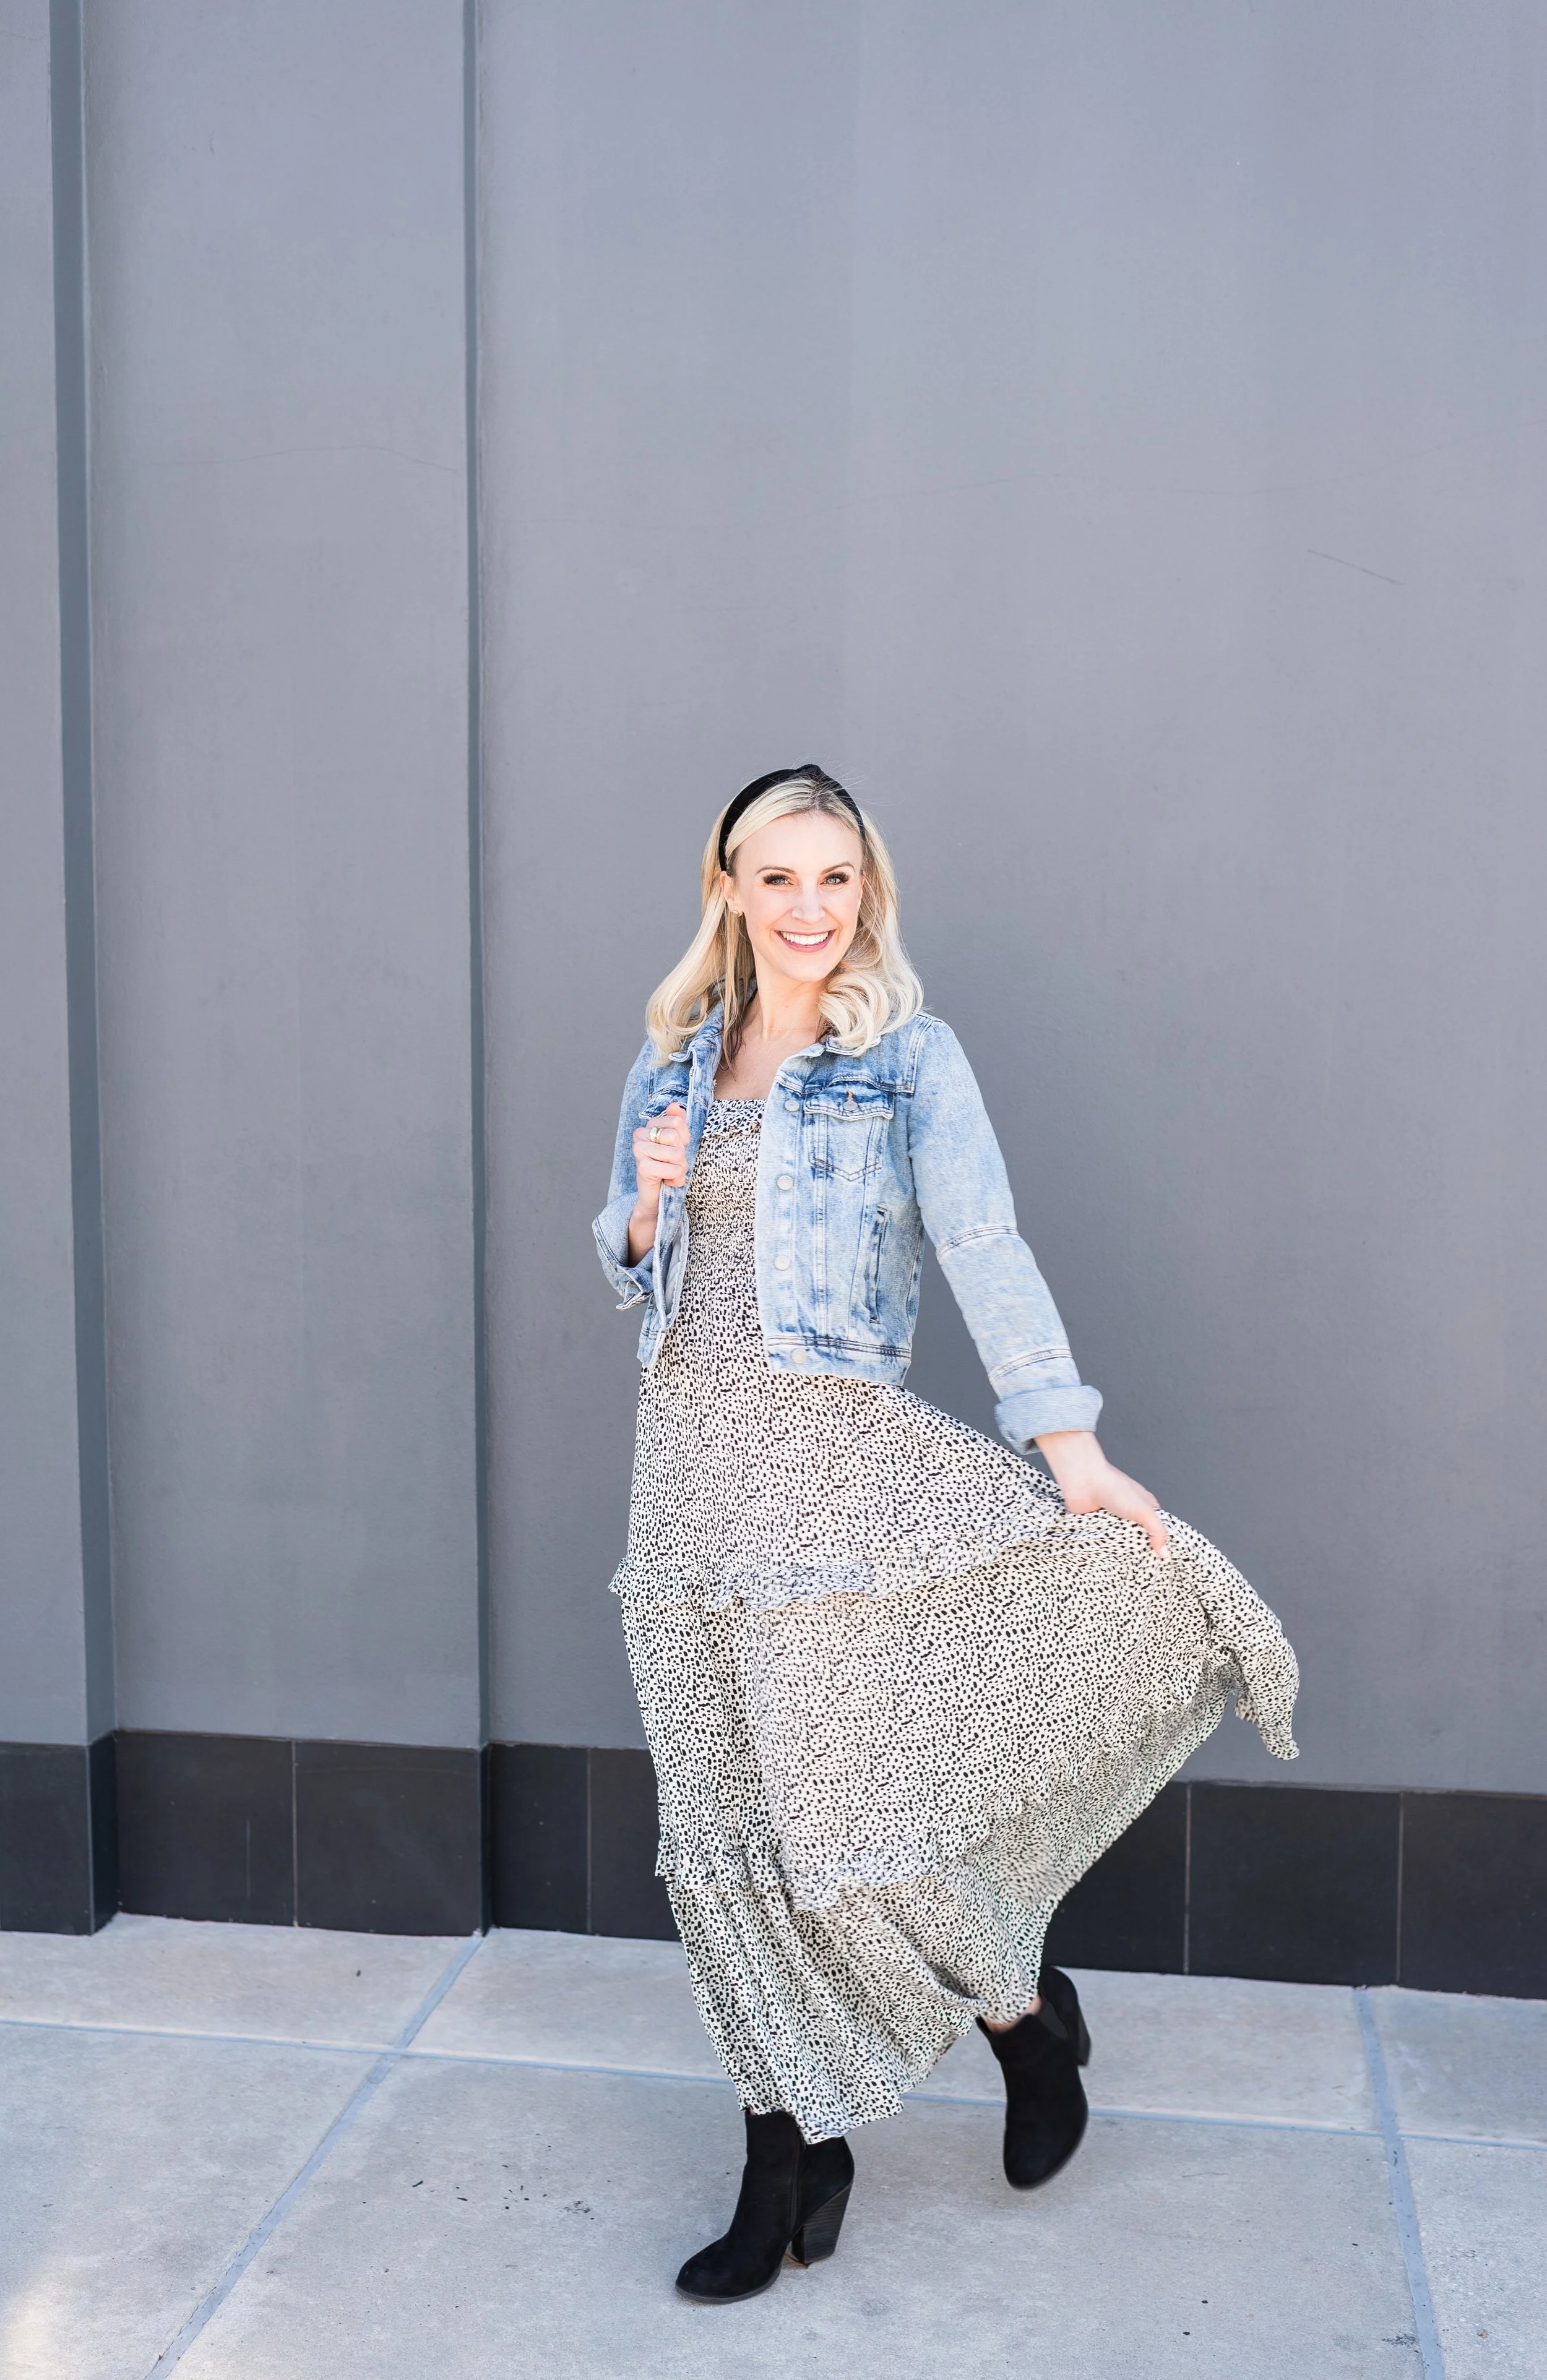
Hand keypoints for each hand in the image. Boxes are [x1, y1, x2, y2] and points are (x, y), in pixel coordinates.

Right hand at [627, 1103, 688, 1261]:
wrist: (657, 1197)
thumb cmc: (669, 1167)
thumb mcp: (678, 1143)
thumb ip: (677, 1123)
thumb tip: (675, 1105)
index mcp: (649, 1126)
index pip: (677, 1121)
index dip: (684, 1138)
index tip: (677, 1149)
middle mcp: (640, 1135)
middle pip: (675, 1136)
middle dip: (682, 1154)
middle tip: (673, 1164)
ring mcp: (639, 1150)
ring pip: (676, 1153)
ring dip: (680, 1168)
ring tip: (670, 1173)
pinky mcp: (643, 1167)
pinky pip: (672, 1168)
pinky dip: (676, 1178)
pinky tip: (666, 1180)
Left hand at [1034, 1430, 1169, 1557]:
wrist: (1082, 1480)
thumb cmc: (1113, 1487)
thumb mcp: (1143, 1510)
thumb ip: (1157, 1531)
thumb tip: (1164, 1552)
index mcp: (1144, 1508)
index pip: (1155, 1532)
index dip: (1157, 1545)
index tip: (1158, 1559)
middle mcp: (1128, 1516)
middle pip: (1137, 1541)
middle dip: (1135, 1549)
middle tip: (1136, 1559)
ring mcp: (1112, 1522)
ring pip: (1119, 1544)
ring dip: (1117, 1547)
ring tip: (1117, 1550)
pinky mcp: (1096, 1527)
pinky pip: (1102, 1543)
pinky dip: (1102, 1545)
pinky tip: (1103, 1547)